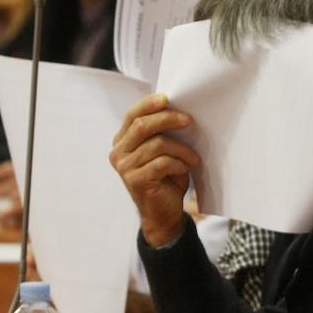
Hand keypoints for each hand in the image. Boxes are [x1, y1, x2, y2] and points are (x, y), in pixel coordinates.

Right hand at [110, 93, 198, 246]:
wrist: (164, 214)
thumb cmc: (166, 179)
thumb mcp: (162, 151)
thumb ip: (161, 133)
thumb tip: (178, 109)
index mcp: (122, 141)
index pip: (132, 115)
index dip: (149, 104)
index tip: (168, 98)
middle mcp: (118, 153)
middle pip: (143, 126)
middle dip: (168, 119)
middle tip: (189, 121)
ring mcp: (125, 168)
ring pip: (157, 144)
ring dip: (181, 149)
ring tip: (193, 158)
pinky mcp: (136, 181)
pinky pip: (162, 163)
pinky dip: (179, 163)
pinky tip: (186, 169)